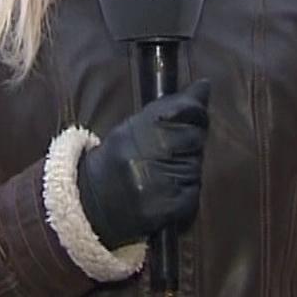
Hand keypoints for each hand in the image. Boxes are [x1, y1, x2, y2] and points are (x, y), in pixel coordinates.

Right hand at [77, 80, 210, 249]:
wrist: (91, 205)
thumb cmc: (116, 160)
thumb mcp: (131, 127)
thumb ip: (170, 107)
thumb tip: (205, 86)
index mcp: (132, 134)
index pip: (184, 112)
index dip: (195, 113)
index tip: (193, 115)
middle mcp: (144, 159)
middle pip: (194, 140)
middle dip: (191, 141)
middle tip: (172, 150)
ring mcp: (157, 187)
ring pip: (195, 166)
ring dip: (188, 167)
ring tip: (165, 171)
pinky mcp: (167, 210)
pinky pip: (193, 193)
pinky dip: (187, 191)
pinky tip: (168, 191)